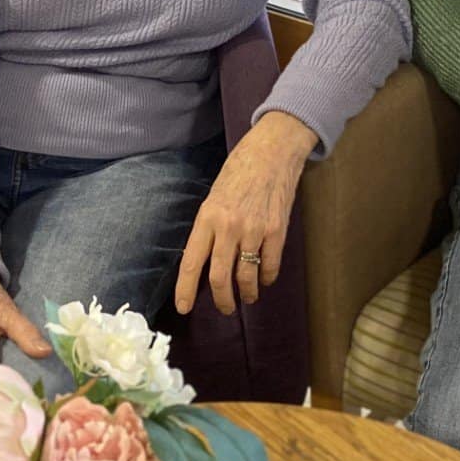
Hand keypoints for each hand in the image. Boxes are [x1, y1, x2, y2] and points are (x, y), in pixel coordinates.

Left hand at [175, 111, 318, 315]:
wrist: (272, 152)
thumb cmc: (239, 171)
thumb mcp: (214, 197)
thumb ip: (210, 227)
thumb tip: (207, 259)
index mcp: (207, 218)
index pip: (192, 262)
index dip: (185, 290)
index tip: (183, 308)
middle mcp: (228, 227)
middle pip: (220, 278)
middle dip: (222, 301)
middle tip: (225, 308)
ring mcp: (254, 230)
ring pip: (247, 278)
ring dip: (247, 294)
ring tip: (248, 297)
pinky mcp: (276, 231)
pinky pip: (269, 267)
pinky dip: (267, 279)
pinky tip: (265, 279)